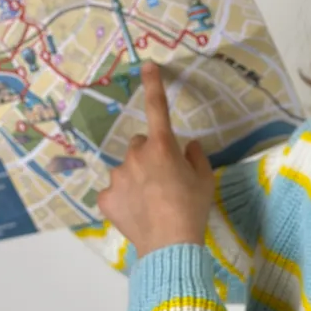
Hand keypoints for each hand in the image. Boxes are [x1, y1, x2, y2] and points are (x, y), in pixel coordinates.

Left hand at [97, 62, 214, 257]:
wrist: (170, 245)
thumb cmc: (192, 208)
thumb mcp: (205, 180)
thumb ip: (197, 157)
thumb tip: (189, 146)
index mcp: (162, 146)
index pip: (157, 108)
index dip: (153, 84)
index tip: (148, 65)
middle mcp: (136, 155)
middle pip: (140, 144)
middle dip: (149, 154)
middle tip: (164, 177)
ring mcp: (117, 176)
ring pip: (126, 169)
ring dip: (136, 177)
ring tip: (151, 201)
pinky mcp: (105, 197)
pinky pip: (115, 191)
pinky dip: (123, 198)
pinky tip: (136, 212)